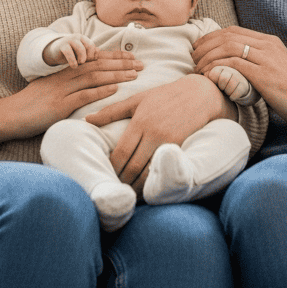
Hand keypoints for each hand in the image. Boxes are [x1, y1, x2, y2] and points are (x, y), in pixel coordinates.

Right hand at [0, 51, 140, 154]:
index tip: (131, 57)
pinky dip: (100, 91)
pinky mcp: (59, 105)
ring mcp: (62, 91)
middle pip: (98, 66)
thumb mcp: (50, 90)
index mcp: (64, 73)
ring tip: (134, 74)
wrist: (9, 115)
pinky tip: (114, 89)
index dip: (114, 57)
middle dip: (121, 64)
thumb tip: (87, 87)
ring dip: (116, 75)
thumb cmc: (30, 106)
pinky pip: (82, 95)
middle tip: (141, 64)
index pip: (93, 61)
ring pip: (94, 77)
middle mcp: (65, 78)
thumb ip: (68, 87)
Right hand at [45, 34, 98, 67]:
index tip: (88, 63)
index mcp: (84, 38)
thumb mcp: (81, 54)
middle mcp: (77, 37)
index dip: (92, 56)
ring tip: (79, 64)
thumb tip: (98, 51)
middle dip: (88, 58)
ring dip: (82, 59)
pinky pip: (69, 53)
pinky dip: (73, 61)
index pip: (93, 46)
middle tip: (83, 64)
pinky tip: (73, 66)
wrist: (54, 51)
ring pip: (81, 49)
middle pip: (89, 47)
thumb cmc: (71, 54)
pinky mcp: (62, 45)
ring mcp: (69, 40)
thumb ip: (91, 53)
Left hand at [83, 74, 233, 192]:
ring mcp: (168, 142)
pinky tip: (146, 187)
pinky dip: (153, 180)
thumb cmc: (165, 96)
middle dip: (122, 181)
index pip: (121, 153)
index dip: (112, 168)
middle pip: (133, 167)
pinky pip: (162, 168)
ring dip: (137, 186)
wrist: (199, 94)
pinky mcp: (180, 147)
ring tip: (128, 193)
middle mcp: (153, 133)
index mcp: (139, 122)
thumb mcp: (137, 100)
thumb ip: (111, 111)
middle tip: (114, 189)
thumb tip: (87, 119)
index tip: (105, 175)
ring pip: (148, 172)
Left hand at [192, 27, 286, 131]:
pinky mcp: (264, 75)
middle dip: (205, 45)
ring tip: (197, 68)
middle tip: (193, 57)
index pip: (234, 31)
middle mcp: (268, 46)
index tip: (199, 48)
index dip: (212, 37)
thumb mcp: (277, 68)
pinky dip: (217, 68)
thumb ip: (258, 62)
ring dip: (208, 57)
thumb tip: (236, 66)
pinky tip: (209, 76)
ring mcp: (266, 59)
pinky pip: (234, 65)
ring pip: (228, 48)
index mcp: (270, 42)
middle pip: (228, 36)